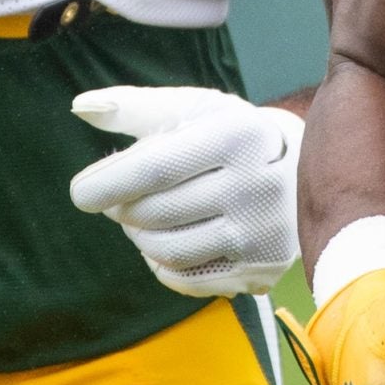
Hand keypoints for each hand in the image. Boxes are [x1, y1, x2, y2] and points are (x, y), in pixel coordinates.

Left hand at [69, 85, 304, 296]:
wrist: (303, 172)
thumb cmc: (231, 134)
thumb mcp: (192, 108)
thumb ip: (134, 106)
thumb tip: (80, 106)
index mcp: (236, 135)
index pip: (155, 168)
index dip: (108, 183)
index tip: (80, 192)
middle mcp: (255, 185)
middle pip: (156, 213)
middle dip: (123, 209)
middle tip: (119, 200)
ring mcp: (261, 233)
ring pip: (167, 251)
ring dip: (140, 237)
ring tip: (142, 218)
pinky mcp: (261, 268)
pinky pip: (187, 279)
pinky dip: (162, 264)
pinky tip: (166, 241)